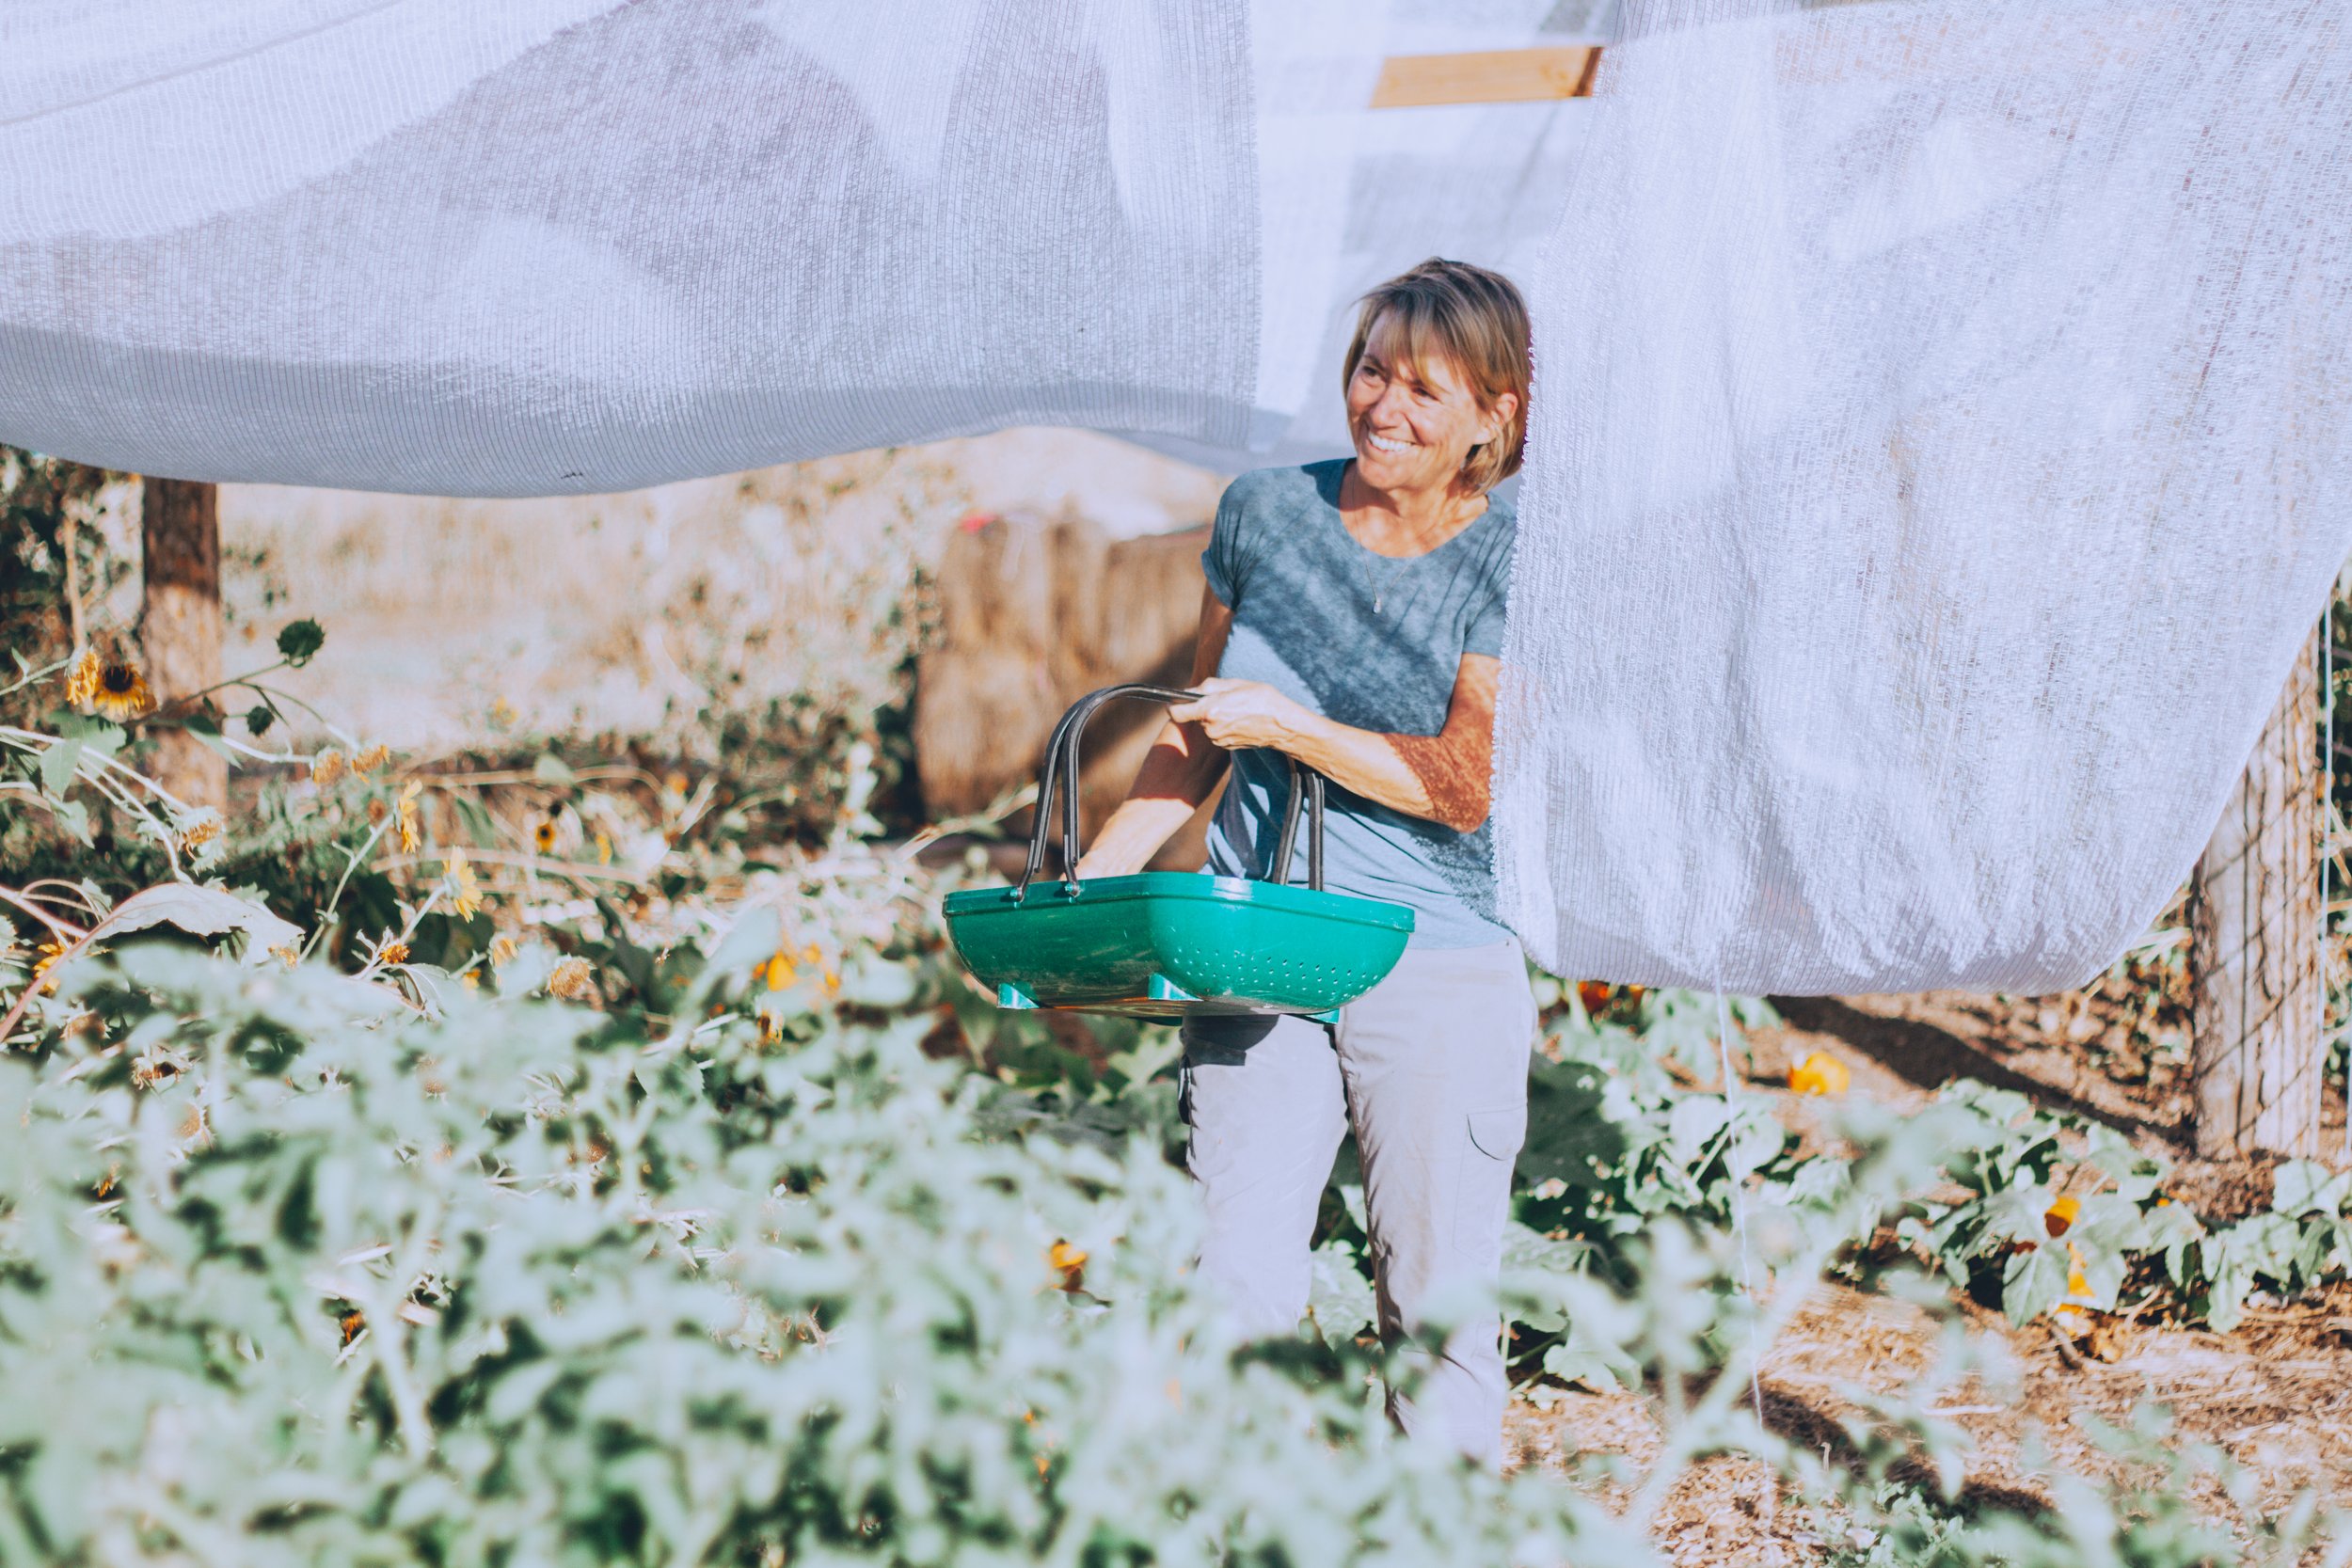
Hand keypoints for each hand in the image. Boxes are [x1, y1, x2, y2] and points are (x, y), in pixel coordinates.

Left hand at [1168, 678, 1311, 751]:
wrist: (1282, 725)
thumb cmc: (1261, 699)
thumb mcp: (1234, 684)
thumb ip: (1207, 687)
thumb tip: (1190, 691)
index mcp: (1209, 710)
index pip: (1176, 712)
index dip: (1173, 705)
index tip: (1174, 700)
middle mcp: (1210, 728)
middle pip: (1194, 716)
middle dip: (1203, 706)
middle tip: (1223, 698)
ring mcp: (1218, 739)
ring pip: (1206, 724)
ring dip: (1215, 716)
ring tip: (1236, 708)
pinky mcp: (1226, 746)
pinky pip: (1217, 732)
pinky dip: (1223, 725)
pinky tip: (1240, 719)